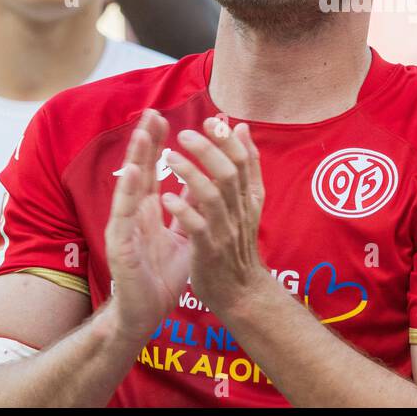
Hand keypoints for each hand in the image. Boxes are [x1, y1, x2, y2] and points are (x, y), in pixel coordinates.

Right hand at [105, 110, 190, 335]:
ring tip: (142, 134)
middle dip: (145, 141)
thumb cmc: (160, 276)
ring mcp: (124, 227)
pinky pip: (124, 215)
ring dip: (135, 159)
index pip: (153, 170)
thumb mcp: (182, 234)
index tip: (165, 116)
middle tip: (151, 112)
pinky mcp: (120, 245)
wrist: (146, 313)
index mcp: (148, 210)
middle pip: (138, 170)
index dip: (158, 144)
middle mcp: (133, 213)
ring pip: (128, 187)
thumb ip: (186, 208)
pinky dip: (127, 192)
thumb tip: (199, 180)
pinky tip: (132, 173)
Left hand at [160, 119, 268, 317]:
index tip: (210, 121)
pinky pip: (197, 228)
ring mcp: (224, 232)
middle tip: (183, 133)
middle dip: (207, 151)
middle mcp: (239, 212)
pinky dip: (183, 210)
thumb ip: (248, 166)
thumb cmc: (239, 244)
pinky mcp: (208, 252)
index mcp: (248, 199)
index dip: (226, 140)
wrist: (241, 293)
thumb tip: (242, 128)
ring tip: (170, 157)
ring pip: (212, 197)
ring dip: (191, 174)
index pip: (243, 162)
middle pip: (229, 174)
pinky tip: (167, 197)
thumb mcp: (249, 203)